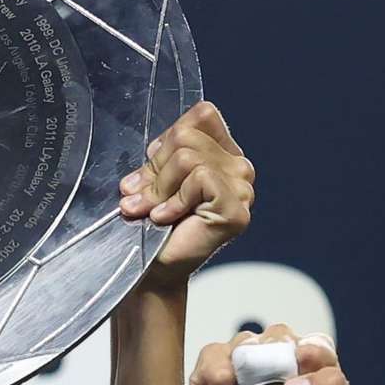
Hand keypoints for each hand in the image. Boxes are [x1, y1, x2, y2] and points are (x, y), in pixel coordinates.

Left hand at [124, 102, 251, 280]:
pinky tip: (165, 218)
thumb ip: (159, 157)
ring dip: (159, 187)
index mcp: (224, 155)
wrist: (154, 269)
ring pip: (187, 156)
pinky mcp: (235, 208)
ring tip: (150, 211)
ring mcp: (242, 189)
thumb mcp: (154, 179)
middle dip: (156, 168)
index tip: (153, 171)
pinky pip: (198, 177)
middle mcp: (239, 168)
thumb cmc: (155, 227)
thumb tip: (149, 155)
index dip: (168, 139)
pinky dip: (173, 199)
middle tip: (141, 198)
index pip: (201, 115)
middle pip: (187, 134)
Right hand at [187, 326, 358, 384]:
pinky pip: (215, 357)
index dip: (309, 370)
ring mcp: (243, 353)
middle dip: (277, 379)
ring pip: (246, 346)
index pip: (316, 344)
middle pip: (279, 338)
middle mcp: (278, 347)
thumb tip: (293, 383)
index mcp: (312, 356)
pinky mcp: (211, 362)